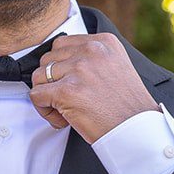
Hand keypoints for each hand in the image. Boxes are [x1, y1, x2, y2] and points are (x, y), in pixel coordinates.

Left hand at [27, 33, 158, 142]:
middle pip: (48, 59)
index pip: (62, 45)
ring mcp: (79, 69)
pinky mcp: (67, 91)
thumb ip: (92, 59)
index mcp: (104, 42)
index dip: (62, 68)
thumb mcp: (116, 68)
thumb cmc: (127, 108)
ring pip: (39, 77)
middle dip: (53, 82)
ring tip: (66, 111)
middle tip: (70, 100)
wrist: (136, 131)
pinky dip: (44, 111)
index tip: (74, 85)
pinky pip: (36, 96)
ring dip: (47, 97)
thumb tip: (60, 62)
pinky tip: (62, 119)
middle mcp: (91, 51)